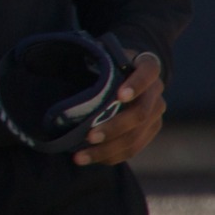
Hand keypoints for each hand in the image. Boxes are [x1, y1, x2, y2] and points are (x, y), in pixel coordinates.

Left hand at [77, 51, 164, 165]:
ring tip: (81, 156)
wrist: (127, 73)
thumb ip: (93, 61)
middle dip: (114, 127)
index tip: (119, 96)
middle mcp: (157, 90)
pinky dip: (111, 155)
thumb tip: (58, 65)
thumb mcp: (103, 56)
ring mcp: (156, 112)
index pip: (147, 72)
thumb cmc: (107, 63)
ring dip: (108, 149)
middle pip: (140, 113)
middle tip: (89, 136)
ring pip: (136, 136)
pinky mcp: (151, 129)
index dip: (136, 85)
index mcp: (147, 66)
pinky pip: (134, 147)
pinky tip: (90, 158)